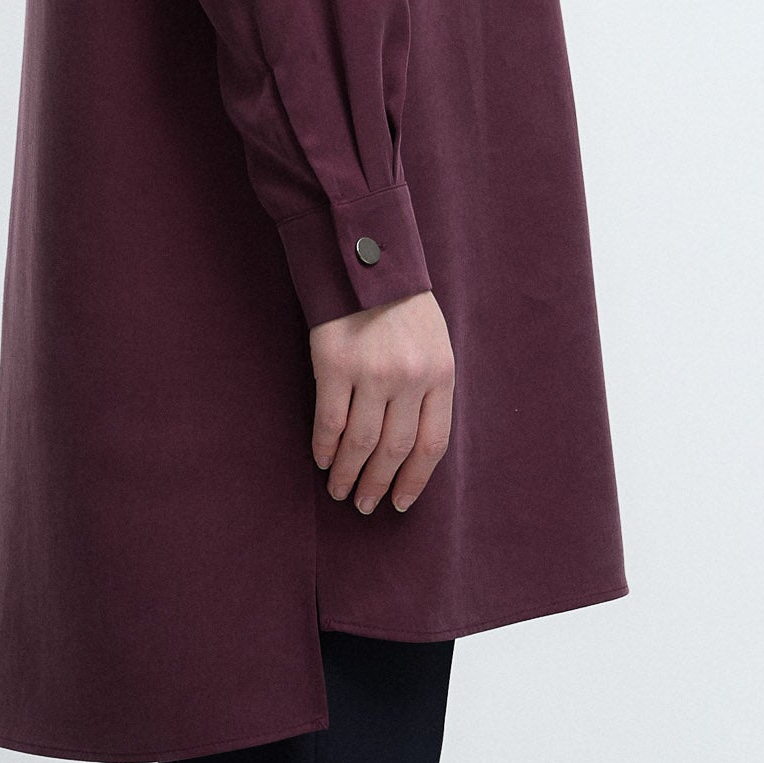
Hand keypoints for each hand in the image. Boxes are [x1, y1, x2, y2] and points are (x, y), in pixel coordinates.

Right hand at [309, 291, 453, 515]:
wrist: (365, 258)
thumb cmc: (402, 304)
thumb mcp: (434, 342)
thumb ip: (429, 388)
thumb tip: (412, 444)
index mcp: (440, 374)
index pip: (432, 443)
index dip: (415, 479)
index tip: (401, 502)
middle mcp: (410, 378)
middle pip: (395, 449)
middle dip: (379, 484)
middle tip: (364, 504)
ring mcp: (372, 373)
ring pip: (361, 442)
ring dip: (348, 473)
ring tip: (340, 491)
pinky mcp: (335, 365)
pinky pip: (330, 420)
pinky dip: (325, 446)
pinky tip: (322, 459)